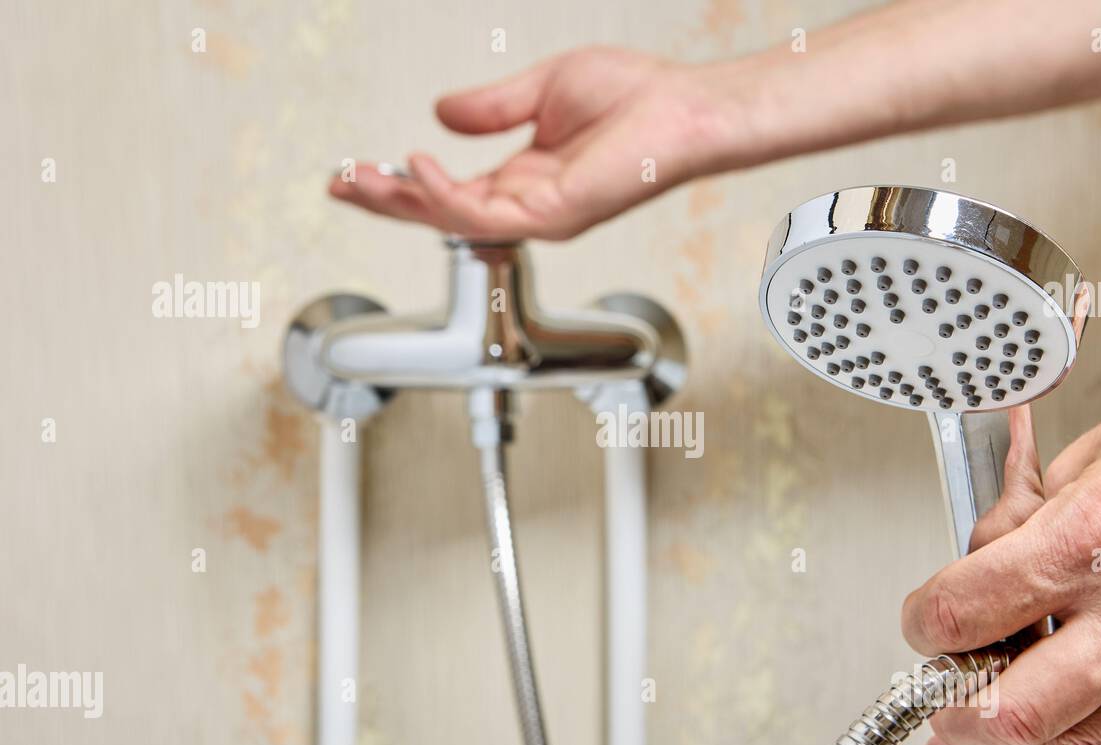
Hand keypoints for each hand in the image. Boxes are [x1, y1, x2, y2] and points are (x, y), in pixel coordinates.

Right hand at [328, 47, 748, 240]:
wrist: (682, 108)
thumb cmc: (634, 99)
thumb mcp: (542, 89)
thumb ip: (491, 106)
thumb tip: (441, 112)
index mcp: (525, 178)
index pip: (450, 190)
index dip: (402, 183)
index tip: (359, 170)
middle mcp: (529, 204)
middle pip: (441, 212)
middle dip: (386, 201)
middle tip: (339, 185)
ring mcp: (542, 215)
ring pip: (454, 218)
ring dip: (401, 200)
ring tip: (359, 178)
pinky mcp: (555, 214)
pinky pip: (486, 212)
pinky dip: (445, 193)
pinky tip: (416, 168)